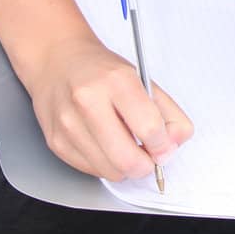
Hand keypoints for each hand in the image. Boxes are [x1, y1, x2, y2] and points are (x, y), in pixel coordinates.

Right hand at [28, 32, 193, 179]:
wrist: (57, 61)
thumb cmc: (101, 69)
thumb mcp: (141, 78)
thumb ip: (167, 110)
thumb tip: (178, 139)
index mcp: (117, 81)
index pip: (149, 127)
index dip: (163, 144)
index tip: (165, 145)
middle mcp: (89, 102)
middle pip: (128, 159)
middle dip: (146, 165)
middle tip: (149, 155)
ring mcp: (69, 125)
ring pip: (110, 172)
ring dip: (125, 167)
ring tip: (126, 145)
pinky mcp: (56, 142)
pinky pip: (91, 171)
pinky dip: (105, 165)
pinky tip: (105, 144)